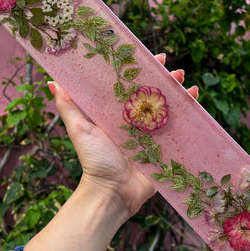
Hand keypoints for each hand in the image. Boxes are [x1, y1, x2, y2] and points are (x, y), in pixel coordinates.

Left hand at [24, 55, 198, 250]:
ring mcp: (152, 135)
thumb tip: (53, 81)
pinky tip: (196, 101)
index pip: (132, 85)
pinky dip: (190, 114)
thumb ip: (68, 106)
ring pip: (169, 108)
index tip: (152, 57)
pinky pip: (180, 129)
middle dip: (166, 80)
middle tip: (175, 71)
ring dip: (180, 93)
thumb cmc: (94, 161)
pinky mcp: (165, 149)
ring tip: (186, 82)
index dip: (143, 70)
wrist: (111, 193)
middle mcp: (136, 121)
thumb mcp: (80, 130)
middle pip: (154, 94)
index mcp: (117, 113)